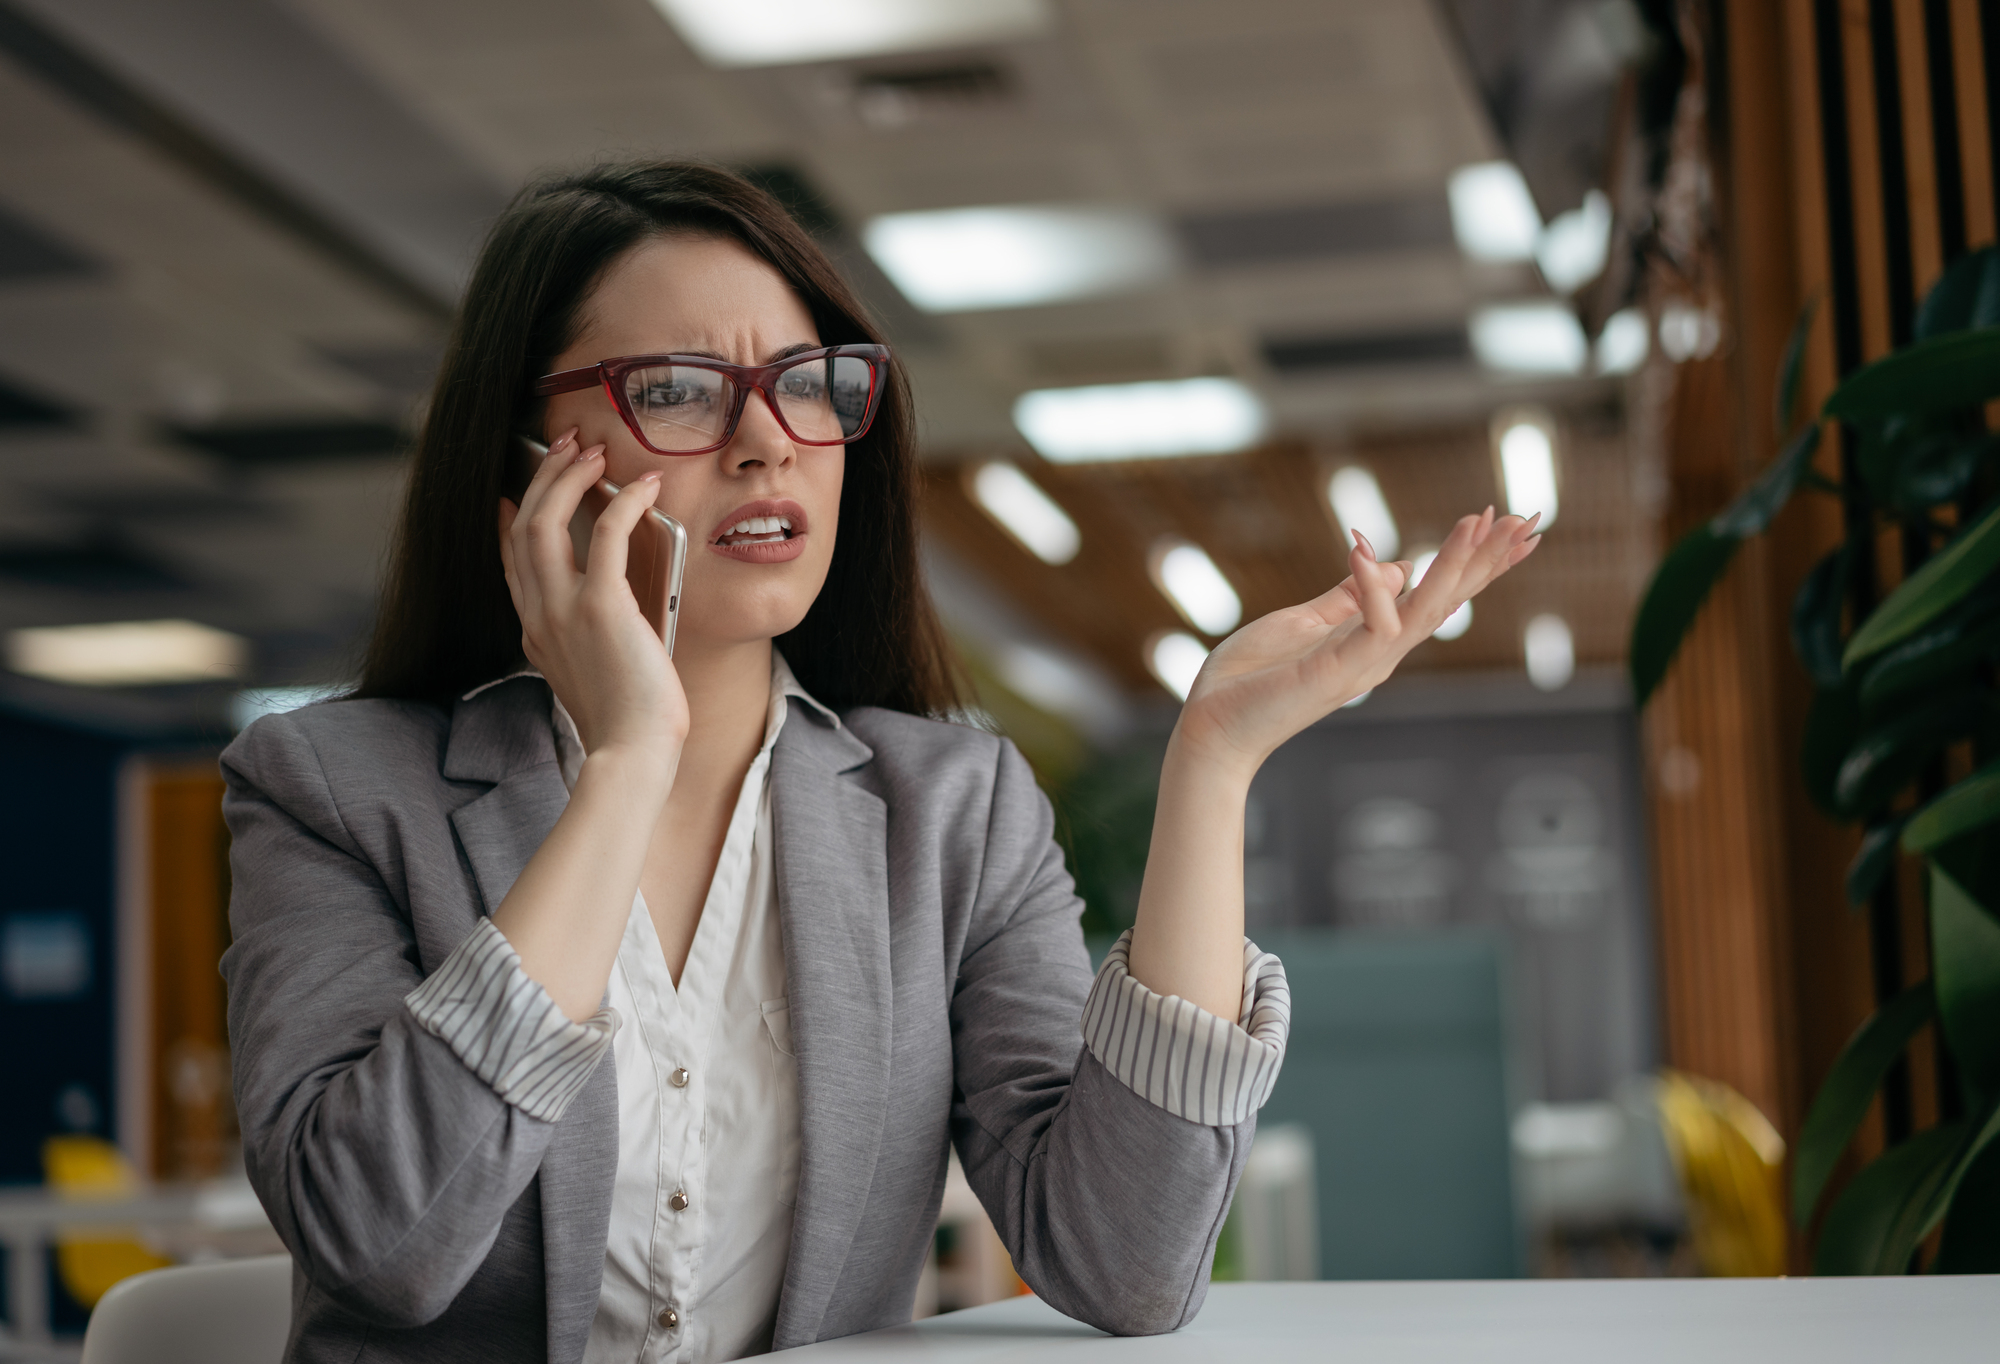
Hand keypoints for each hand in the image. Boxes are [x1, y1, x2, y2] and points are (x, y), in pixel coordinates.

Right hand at [497, 428, 687, 766]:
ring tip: (594, 452)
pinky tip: (645, 486)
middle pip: (522, 527)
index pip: (512, 561)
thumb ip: (593, 632)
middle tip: (568, 449)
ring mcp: (563, 610)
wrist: (633, 753)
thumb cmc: (630, 721)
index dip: (513, 518)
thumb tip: (619, 594)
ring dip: (569, 477)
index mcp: (535, 632)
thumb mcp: (596, 670)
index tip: (518, 492)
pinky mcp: (601, 607)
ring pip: (546, 521)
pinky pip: (607, 535)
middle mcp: (538, 615)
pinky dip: (625, 502)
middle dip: (544, 479)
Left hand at [1173, 507, 1540, 777]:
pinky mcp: (1336, 672)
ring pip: (1424, 612)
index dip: (1472, 561)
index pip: (1436, 595)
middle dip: (1486, 560)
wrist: (1211, 728)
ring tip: (1479, 523)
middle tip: (1528, 519)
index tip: (1505, 523)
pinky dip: (1373, 589)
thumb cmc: (1250, 680)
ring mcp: (1362, 665)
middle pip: (1447, 601)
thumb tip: (1394, 565)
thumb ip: (1347, 596)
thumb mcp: (1302, 621)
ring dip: (1453, 567)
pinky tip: (1365, 549)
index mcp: (1373, 638)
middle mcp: (1379, 653)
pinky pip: (1371, 626)